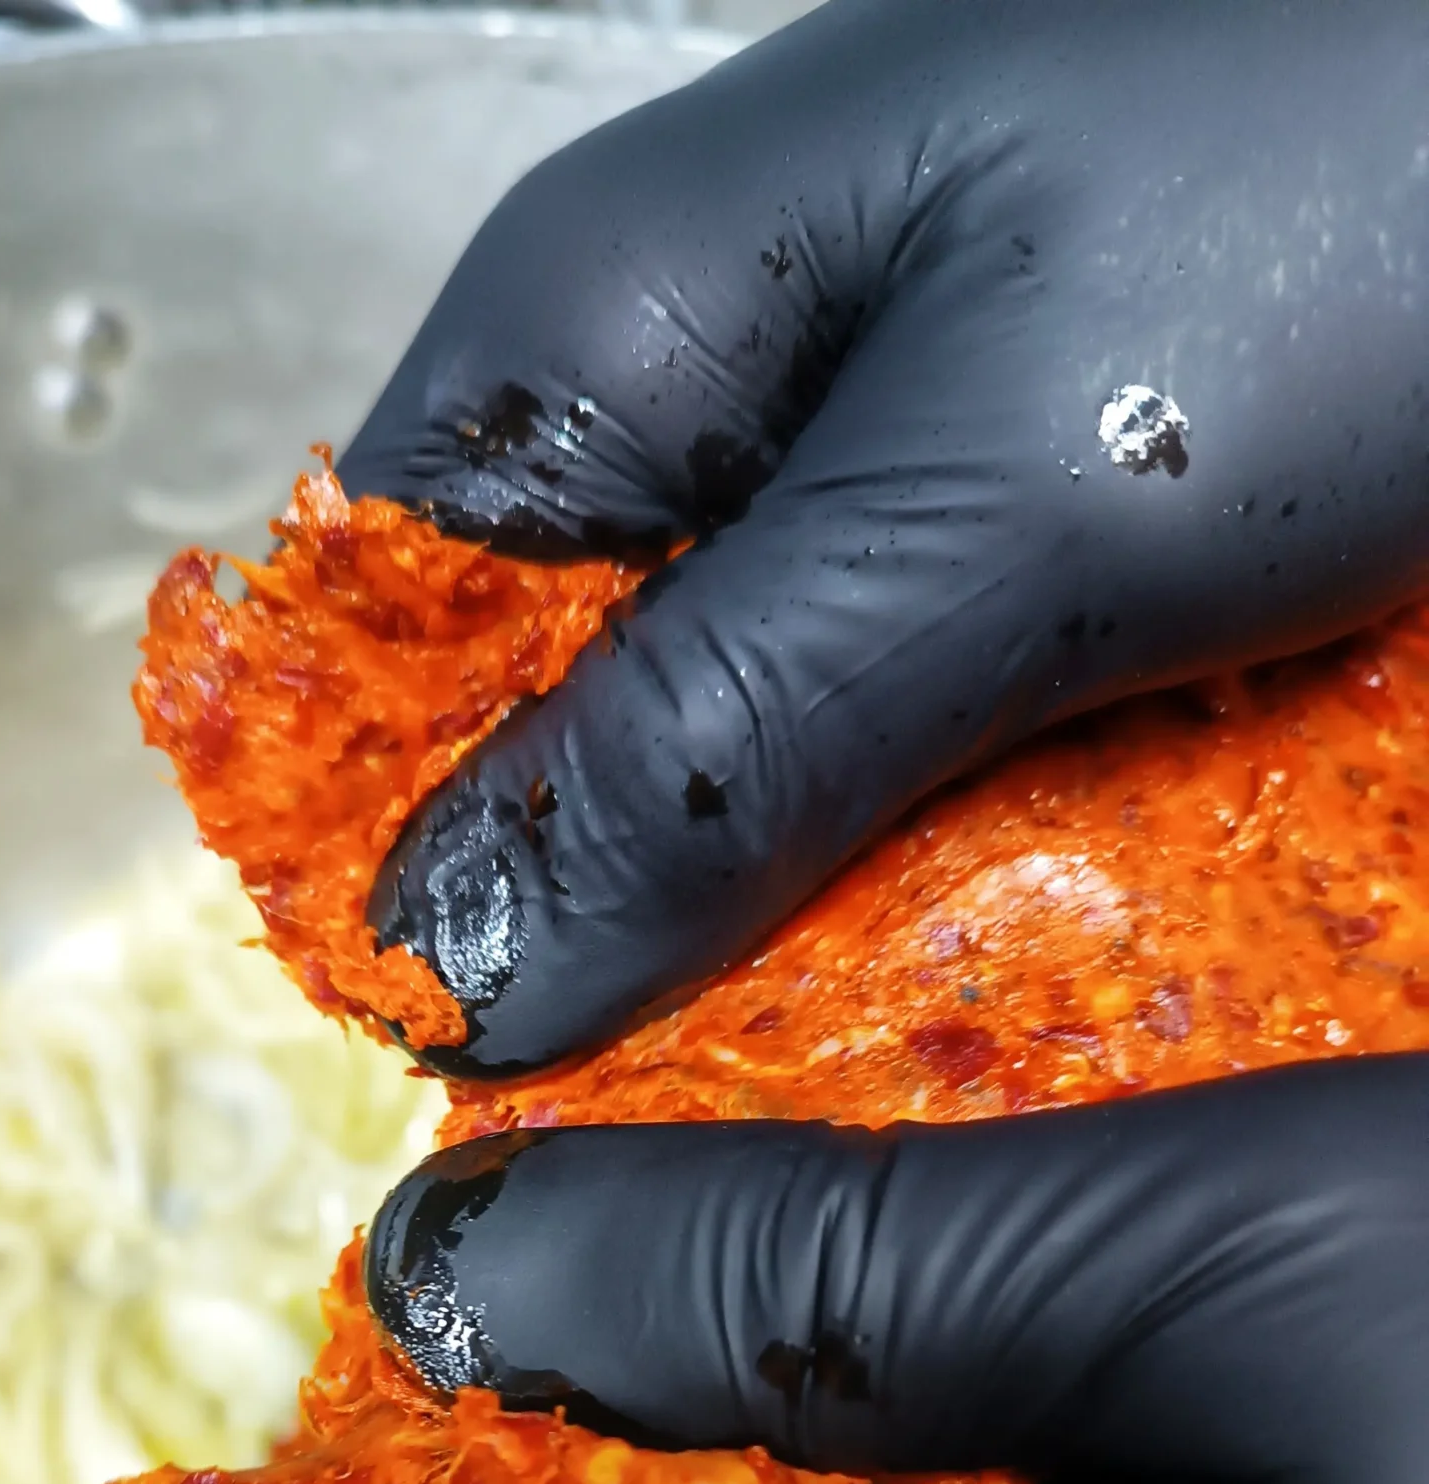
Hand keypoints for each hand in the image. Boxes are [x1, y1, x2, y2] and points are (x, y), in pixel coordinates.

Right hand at [342, 0, 1428, 1075]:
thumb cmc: (1357, 174)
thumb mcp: (1009, 500)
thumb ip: (711, 744)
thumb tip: (449, 966)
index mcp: (607, 326)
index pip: (375, 642)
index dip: (420, 864)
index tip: (513, 1061)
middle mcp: (701, 401)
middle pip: (562, 728)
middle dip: (638, 918)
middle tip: (739, 1087)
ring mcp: (862, 474)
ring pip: (743, 763)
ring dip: (812, 910)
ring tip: (894, 1046)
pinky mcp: (1007, 538)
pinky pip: (904, 746)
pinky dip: (949, 861)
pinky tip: (1018, 950)